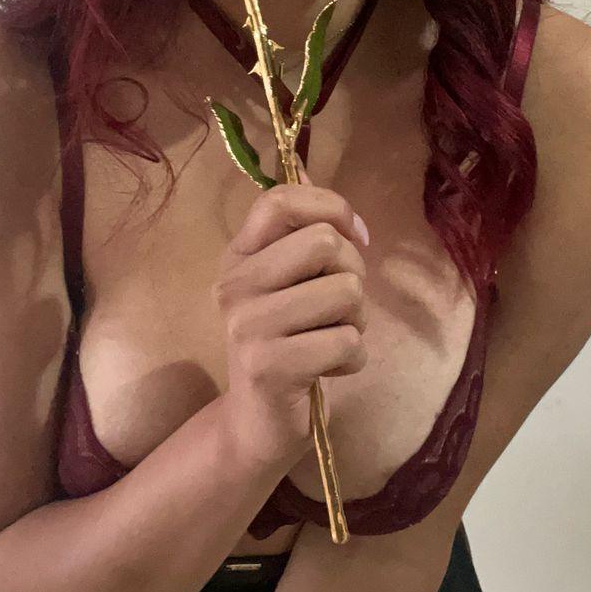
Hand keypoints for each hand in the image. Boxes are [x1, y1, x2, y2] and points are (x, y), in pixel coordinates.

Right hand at [214, 156, 370, 471]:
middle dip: (353, 272)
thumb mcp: (286, 281)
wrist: (256, 422)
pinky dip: (353, 358)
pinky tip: (327, 369)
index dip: (331, 207)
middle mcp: (235, 285)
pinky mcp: (269, 367)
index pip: (279, 200)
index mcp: (239, 256)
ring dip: (356, 321)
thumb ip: (297, 229)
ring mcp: (248, 327)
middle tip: (339, 306)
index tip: (355, 237)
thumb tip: (303, 169)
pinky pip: (347, 341)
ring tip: (330, 338)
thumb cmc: (286, 342)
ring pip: (346, 292)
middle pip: (325, 242)